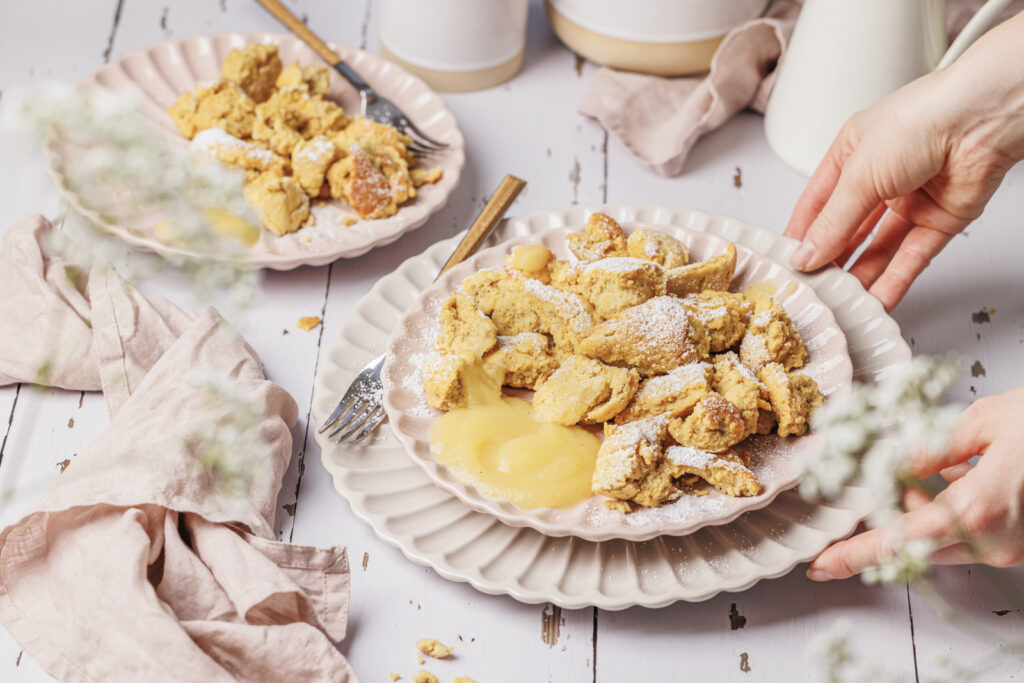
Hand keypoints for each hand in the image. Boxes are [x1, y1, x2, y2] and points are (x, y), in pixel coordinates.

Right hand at [784, 12, 1023, 311]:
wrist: (982, 120)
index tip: (788, 263)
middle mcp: (879, 179)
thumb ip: (832, 222)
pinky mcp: (939, 221)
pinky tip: (878, 300)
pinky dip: (896, 280)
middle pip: (847, 230)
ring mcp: (910, 201)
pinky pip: (912, 257)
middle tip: (813, 287)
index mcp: (851, 155)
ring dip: (861, 275)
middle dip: (831, 259)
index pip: (817, 204)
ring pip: (879, 249)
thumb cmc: (921, 120)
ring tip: (841, 301)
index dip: (802, 234)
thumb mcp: (858, 174)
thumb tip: (806, 255)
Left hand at [806, 386, 1023, 580]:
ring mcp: (1011, 546)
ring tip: (926, 472)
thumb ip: (928, 448)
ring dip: (917, 513)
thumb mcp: (984, 421)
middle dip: (884, 523)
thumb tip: (885, 466)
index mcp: (979, 507)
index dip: (858, 554)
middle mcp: (995, 538)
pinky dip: (946, 511)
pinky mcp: (1020, 543)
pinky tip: (954, 478)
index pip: (901, 540)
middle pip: (915, 543)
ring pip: (940, 540)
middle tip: (860, 504)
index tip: (822, 564)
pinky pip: (966, 535)